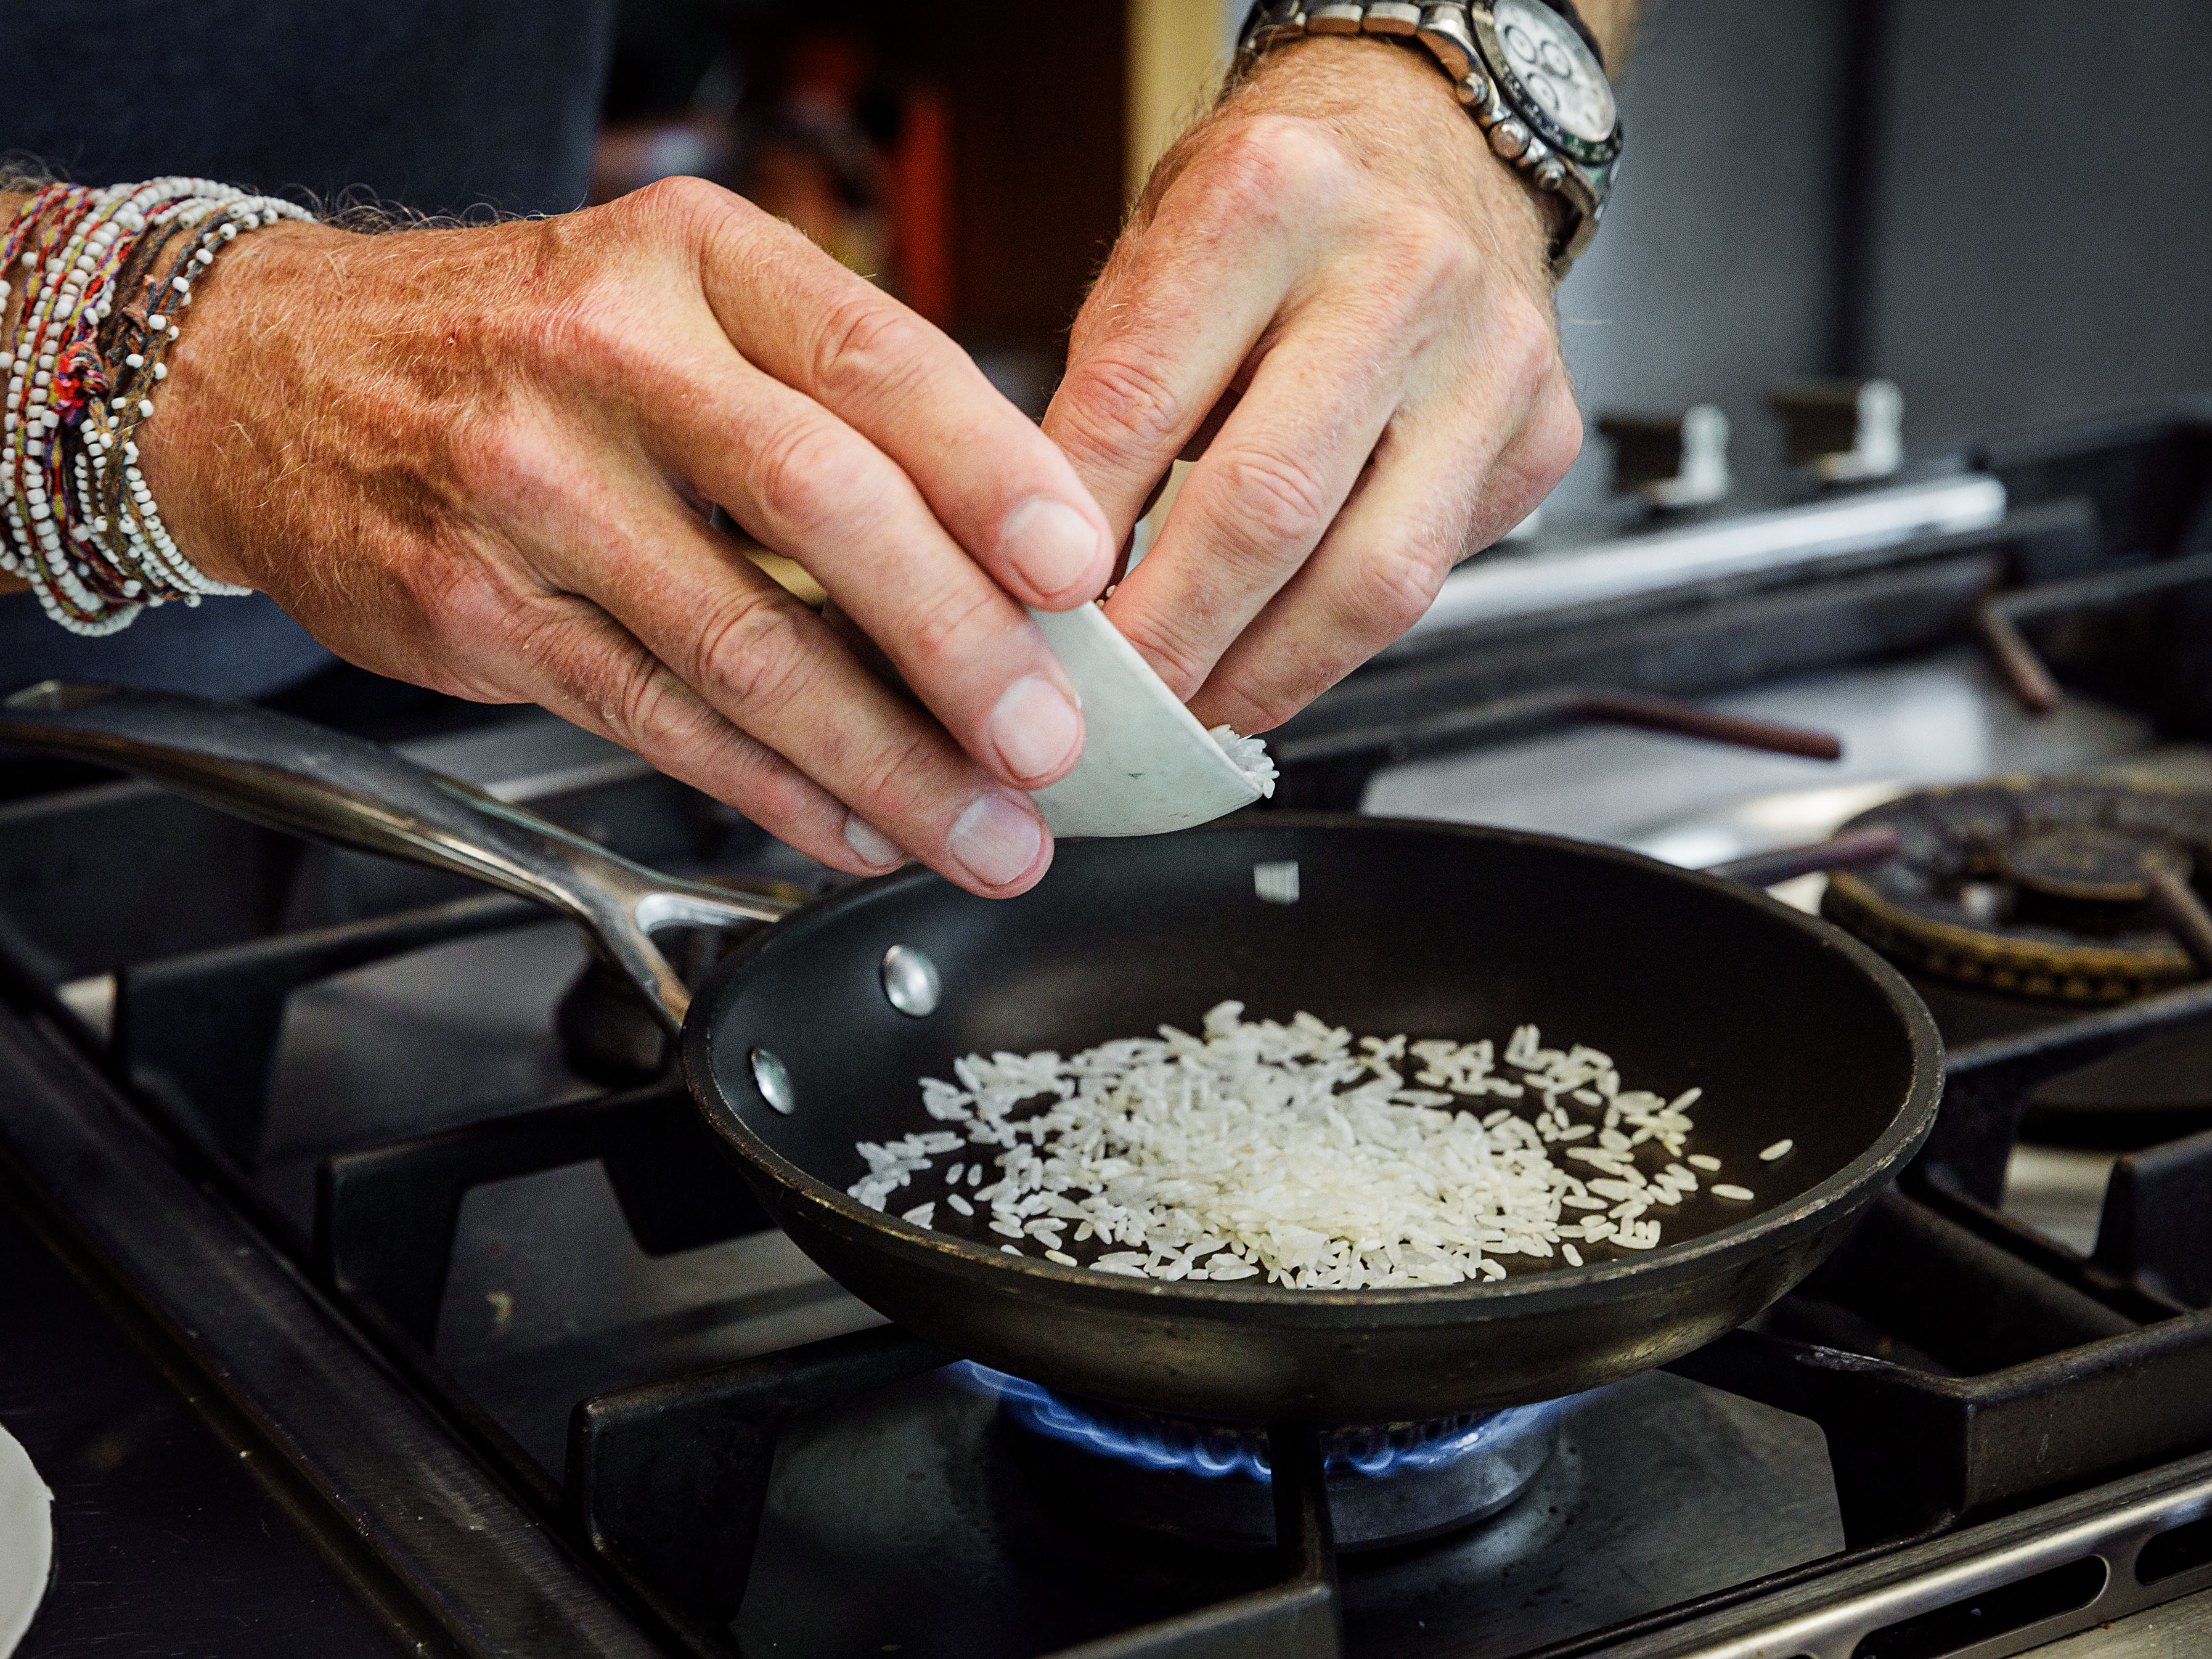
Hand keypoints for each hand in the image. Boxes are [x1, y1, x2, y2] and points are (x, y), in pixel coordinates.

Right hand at [134, 179, 1119, 895]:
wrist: (272, 373)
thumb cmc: (519, 342)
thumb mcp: (677, 299)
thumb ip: (830, 396)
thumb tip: (1009, 546)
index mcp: (695, 262)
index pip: (877, 361)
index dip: (994, 475)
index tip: (1080, 573)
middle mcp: (609, 359)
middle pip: (823, 507)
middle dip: (960, 645)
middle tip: (1051, 741)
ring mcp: (531, 489)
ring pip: (743, 648)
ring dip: (885, 761)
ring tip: (985, 830)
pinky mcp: (479, 610)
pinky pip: (661, 720)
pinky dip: (776, 791)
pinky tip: (857, 831)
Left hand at [1046, 37, 1583, 733]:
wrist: (1433, 136)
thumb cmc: (1275, 206)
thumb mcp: (1154, 252)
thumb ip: (1104, 400)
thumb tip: (1049, 576)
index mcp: (1271, 197)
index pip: (1138, 404)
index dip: (1069, 537)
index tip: (1026, 620)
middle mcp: (1400, 270)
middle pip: (1266, 510)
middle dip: (1169, 636)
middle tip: (1107, 706)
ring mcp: (1491, 360)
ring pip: (1371, 579)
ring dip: (1261, 673)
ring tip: (1188, 712)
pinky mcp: (1540, 436)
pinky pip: (1430, 583)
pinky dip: (1335, 644)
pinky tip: (1270, 660)